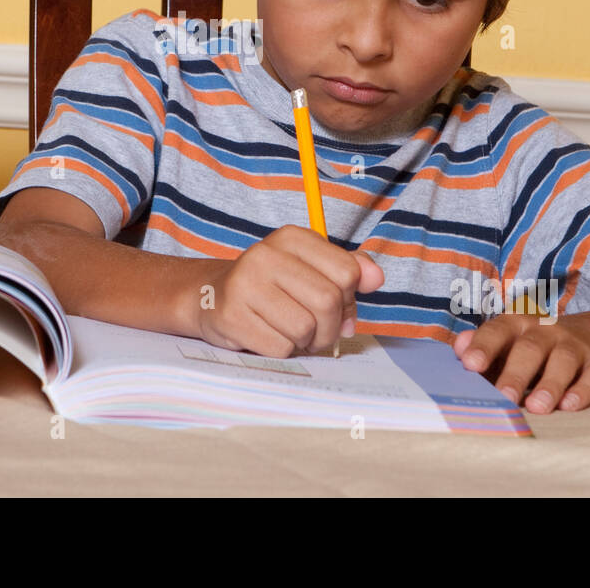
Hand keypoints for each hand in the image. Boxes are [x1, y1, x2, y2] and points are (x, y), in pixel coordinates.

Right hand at [193, 224, 384, 357]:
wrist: (212, 296)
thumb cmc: (272, 286)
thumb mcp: (309, 268)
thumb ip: (349, 270)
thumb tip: (377, 278)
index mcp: (291, 238)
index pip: (347, 272)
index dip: (349, 298)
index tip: (336, 305)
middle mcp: (266, 255)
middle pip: (328, 302)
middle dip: (330, 327)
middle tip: (317, 331)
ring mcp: (245, 285)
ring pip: (305, 328)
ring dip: (306, 341)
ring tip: (291, 332)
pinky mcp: (231, 316)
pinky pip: (280, 347)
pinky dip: (283, 351)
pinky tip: (269, 336)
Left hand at [453, 312, 589, 412]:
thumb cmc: (533, 346)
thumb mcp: (507, 342)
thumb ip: (482, 346)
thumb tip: (459, 348)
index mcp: (517, 324)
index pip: (497, 331)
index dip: (484, 346)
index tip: (470, 364)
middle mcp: (546, 331)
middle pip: (530, 349)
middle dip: (515, 373)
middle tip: (504, 397)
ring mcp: (574, 346)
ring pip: (563, 362)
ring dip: (550, 385)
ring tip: (537, 407)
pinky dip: (583, 391)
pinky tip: (570, 405)